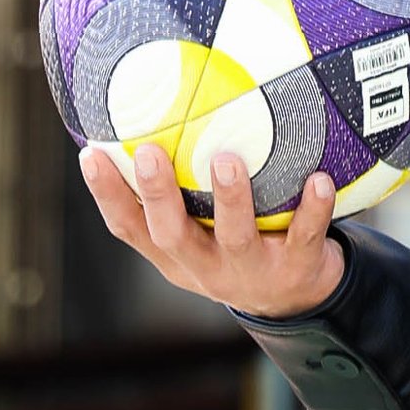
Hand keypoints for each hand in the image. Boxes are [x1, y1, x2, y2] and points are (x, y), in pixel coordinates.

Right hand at [79, 141, 346, 319]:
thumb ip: (180, 187)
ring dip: (231, 200)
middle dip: (158, 196)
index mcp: (175, 254)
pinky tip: (319, 180)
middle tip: (149, 153)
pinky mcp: (295, 270)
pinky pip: (303, 237)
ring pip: (235, 239)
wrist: (297, 300)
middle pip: (171, 235)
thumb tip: (154, 109)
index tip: (90, 153)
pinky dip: (311, 210)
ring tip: (228, 161)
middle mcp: (205, 266)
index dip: (106, 194)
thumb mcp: (201, 228)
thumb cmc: (236, 243)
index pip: (128, 227)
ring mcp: (250, 272)